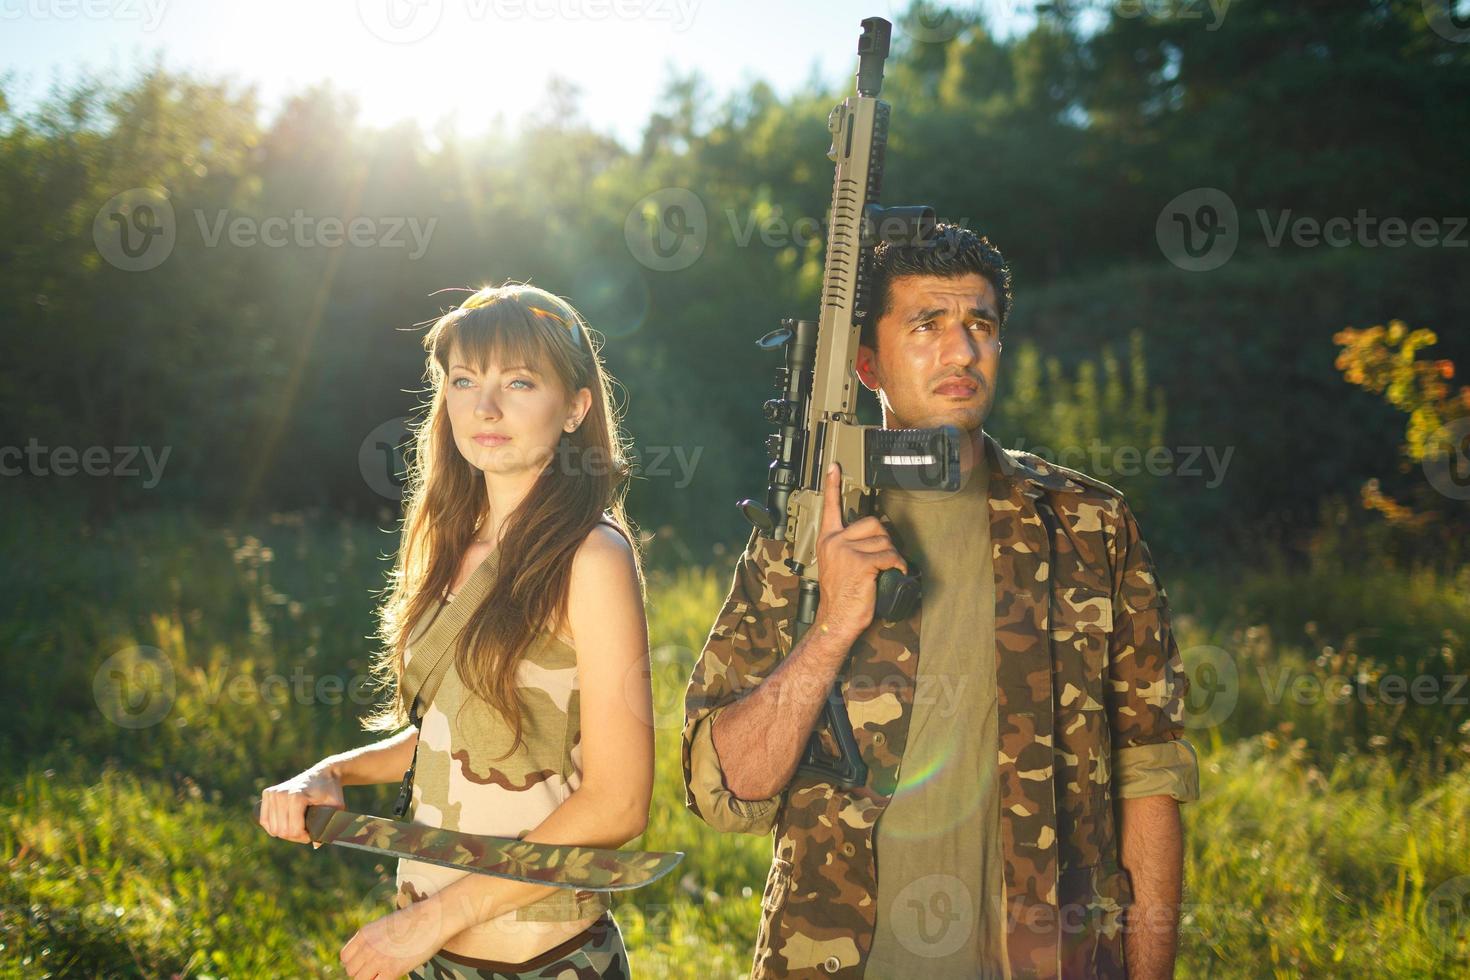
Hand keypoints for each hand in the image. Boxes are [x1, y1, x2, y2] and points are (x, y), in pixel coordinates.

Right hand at [258, 763, 344, 848]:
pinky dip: (272, 827)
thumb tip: (316, 844)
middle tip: (306, 832)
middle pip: (282, 831)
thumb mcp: (337, 807)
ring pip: (273, 828)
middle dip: (295, 836)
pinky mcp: (268, 793)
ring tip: (297, 828)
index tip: (312, 835)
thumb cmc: (331, 791)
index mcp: (296, 796)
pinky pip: (264, 820)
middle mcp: (281, 794)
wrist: (323, 773)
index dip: (304, 837)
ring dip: (285, 833)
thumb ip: (332, 825)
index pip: (294, 830)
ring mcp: (273, 793)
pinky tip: (283, 826)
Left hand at [340, 900, 444, 979]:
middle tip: (379, 969)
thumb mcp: (386, 925)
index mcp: (365, 934)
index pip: (345, 958)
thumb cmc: (415, 920)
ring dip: (371, 978)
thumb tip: (370, 955)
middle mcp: (367, 947)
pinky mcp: (391, 970)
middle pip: (351, 971)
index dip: (356, 963)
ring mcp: (378, 959)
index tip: (367, 964)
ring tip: (386, 972)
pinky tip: (394, 975)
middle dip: (363, 972)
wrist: (432, 918)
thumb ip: (374, 939)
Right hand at [813, 462, 907, 641]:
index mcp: (827, 540)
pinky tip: (894, 573)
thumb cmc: (840, 597)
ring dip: (892, 556)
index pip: (829, 508)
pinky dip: (897, 565)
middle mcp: (835, 542)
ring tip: (885, 570)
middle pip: (872, 523)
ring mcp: (846, 551)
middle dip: (884, 540)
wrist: (836, 620)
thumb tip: (872, 540)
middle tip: (882, 558)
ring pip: (884, 541)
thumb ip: (847, 548)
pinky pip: (890, 556)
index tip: (834, 467)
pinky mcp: (861, 563)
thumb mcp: (836, 566)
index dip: (832, 486)